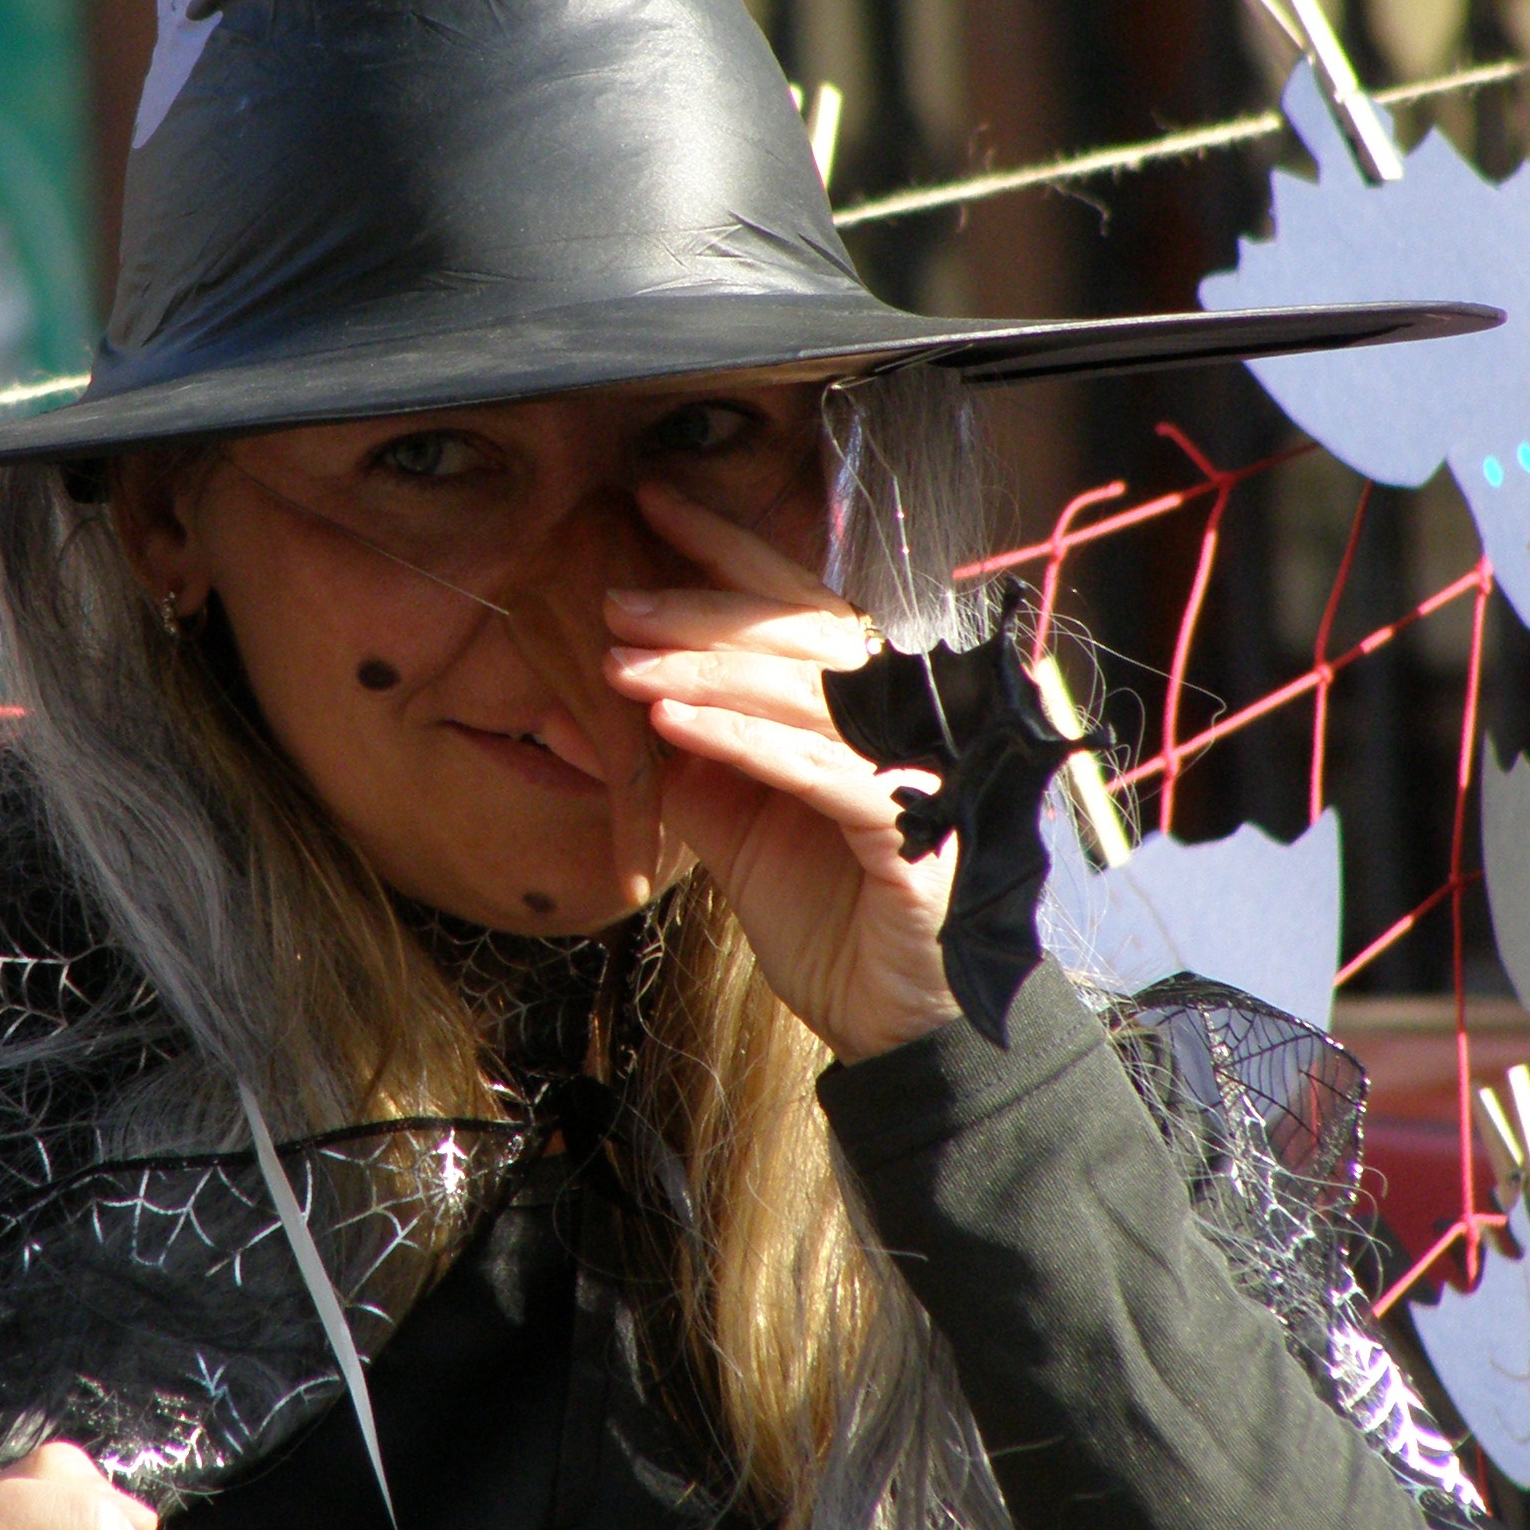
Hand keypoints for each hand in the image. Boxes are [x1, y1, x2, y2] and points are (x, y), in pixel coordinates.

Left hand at [603, 484, 960, 1062]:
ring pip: (803, 690)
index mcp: (864, 703)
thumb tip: (620, 702)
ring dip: (703, 672)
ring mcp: (914, 766)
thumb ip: (696, 759)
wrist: (893, 1024)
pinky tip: (671, 728)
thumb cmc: (829, 916)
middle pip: (797, 633)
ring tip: (621, 664)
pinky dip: (740, 741)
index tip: (651, 505)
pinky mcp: (911, 827)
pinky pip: (816, 768)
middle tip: (615, 601)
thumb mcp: (739, 824)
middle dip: (699, 610)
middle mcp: (901, 717)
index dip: (726, 549)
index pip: (794, 603)